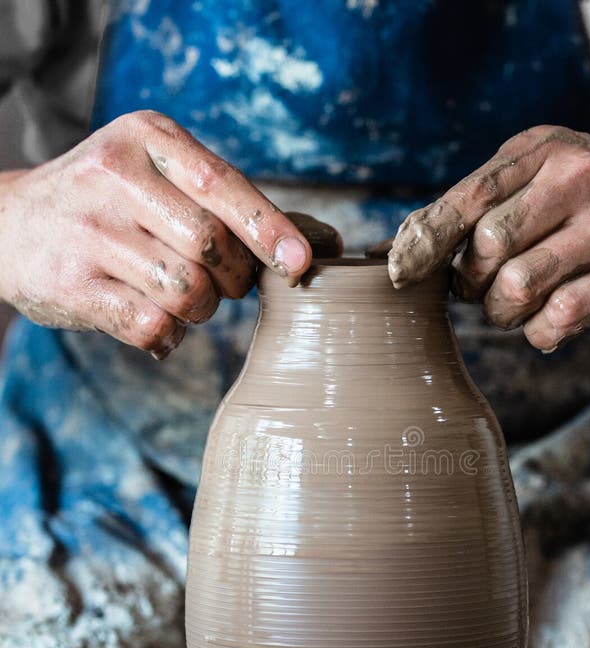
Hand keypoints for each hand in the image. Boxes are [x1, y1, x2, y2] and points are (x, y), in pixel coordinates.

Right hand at [0, 111, 331, 357]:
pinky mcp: (71, 285)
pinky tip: (154, 320)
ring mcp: (88, 232)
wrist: (13, 224)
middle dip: (234, 278)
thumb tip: (327, 246)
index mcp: (148, 138)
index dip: (269, 228)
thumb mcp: (165, 176)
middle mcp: (114, 176)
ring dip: (201, 309)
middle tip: (224, 282)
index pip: (223, 185)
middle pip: (212, 247)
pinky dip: (167, 335)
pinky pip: (151, 326)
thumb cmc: (115, 203)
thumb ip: (235, 203)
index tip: (304, 262)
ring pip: (186, 291)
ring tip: (182, 296)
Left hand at [388, 125, 589, 349]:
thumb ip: (478, 206)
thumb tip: (397, 246)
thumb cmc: (589, 215)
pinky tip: (549, 323)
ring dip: (502, 312)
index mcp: (547, 151)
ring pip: (517, 286)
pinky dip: (540, 333)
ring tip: (514, 307)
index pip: (469, 196)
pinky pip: (557, 319)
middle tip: (481, 291)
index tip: (397, 272)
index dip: (425, 239)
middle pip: (487, 246)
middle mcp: (581, 177)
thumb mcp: (539, 187)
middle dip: (471, 283)